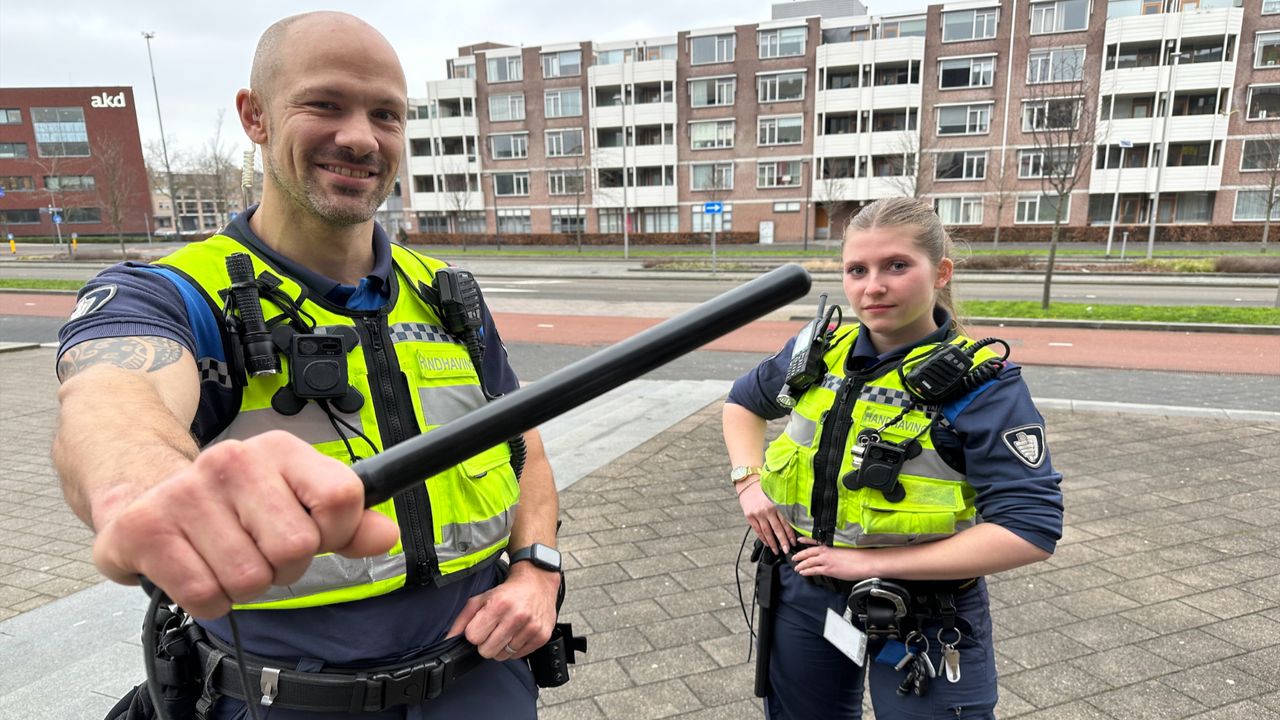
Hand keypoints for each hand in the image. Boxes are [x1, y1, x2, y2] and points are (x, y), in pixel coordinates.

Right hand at [91, 430, 399, 618]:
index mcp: (278, 449)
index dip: (335, 532)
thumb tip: (385, 534)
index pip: (341, 497)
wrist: (144, 495)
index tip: (312, 533)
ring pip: (251, 579)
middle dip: (284, 567)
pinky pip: (207, 597)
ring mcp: (186, 493)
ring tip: (223, 559)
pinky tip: (197, 572)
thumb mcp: (297, 502)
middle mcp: (233, 461)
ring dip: (244, 587)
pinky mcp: (147, 530)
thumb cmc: (233, 505)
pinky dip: (210, 601)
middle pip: (296, 548)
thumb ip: (349, 522)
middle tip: (258, 551)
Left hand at [447, 561, 560, 658]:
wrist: (537, 583)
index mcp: (499, 605)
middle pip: (487, 651)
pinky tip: (518, 633)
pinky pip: (517, 656)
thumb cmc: (508, 592)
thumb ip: (462, 619)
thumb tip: (448, 639)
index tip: (481, 626)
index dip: (475, 634)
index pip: (473, 637)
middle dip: (487, 643)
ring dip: (501, 646)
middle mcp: (516, 616)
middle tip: (494, 630)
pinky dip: (515, 648)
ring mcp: (531, 627)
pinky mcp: (541, 636)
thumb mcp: (481, 599)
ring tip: (507, 630)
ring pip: (502, 656)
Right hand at [737, 479, 795, 554]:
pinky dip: (763, 538)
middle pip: (777, 529)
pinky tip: (767, 543)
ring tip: (777, 550)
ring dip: (772, 543)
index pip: (785, 522)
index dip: (790, 534)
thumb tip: (791, 525)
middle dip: (783, 541)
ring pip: (767, 532)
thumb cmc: (763, 490)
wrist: (748, 484)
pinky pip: (757, 530)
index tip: (793, 542)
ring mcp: (758, 514)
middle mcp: (767, 510)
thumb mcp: (775, 497)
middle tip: (787, 550)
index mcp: (776, 504)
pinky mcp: (750, 516)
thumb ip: (782, 509)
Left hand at [792, 537, 873, 580]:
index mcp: (832, 545)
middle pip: (809, 552)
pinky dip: (807, 571)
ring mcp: (827, 560)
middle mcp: (827, 551)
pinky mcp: (829, 569)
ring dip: (801, 565)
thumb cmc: (860, 556)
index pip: (815, 541)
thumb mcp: (846, 549)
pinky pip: (814, 570)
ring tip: (797, 567)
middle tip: (794, 557)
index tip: (799, 539)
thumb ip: (837, 551)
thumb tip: (835, 555)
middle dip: (800, 555)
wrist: (866, 561)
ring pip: (809, 562)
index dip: (806, 540)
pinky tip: (803, 572)